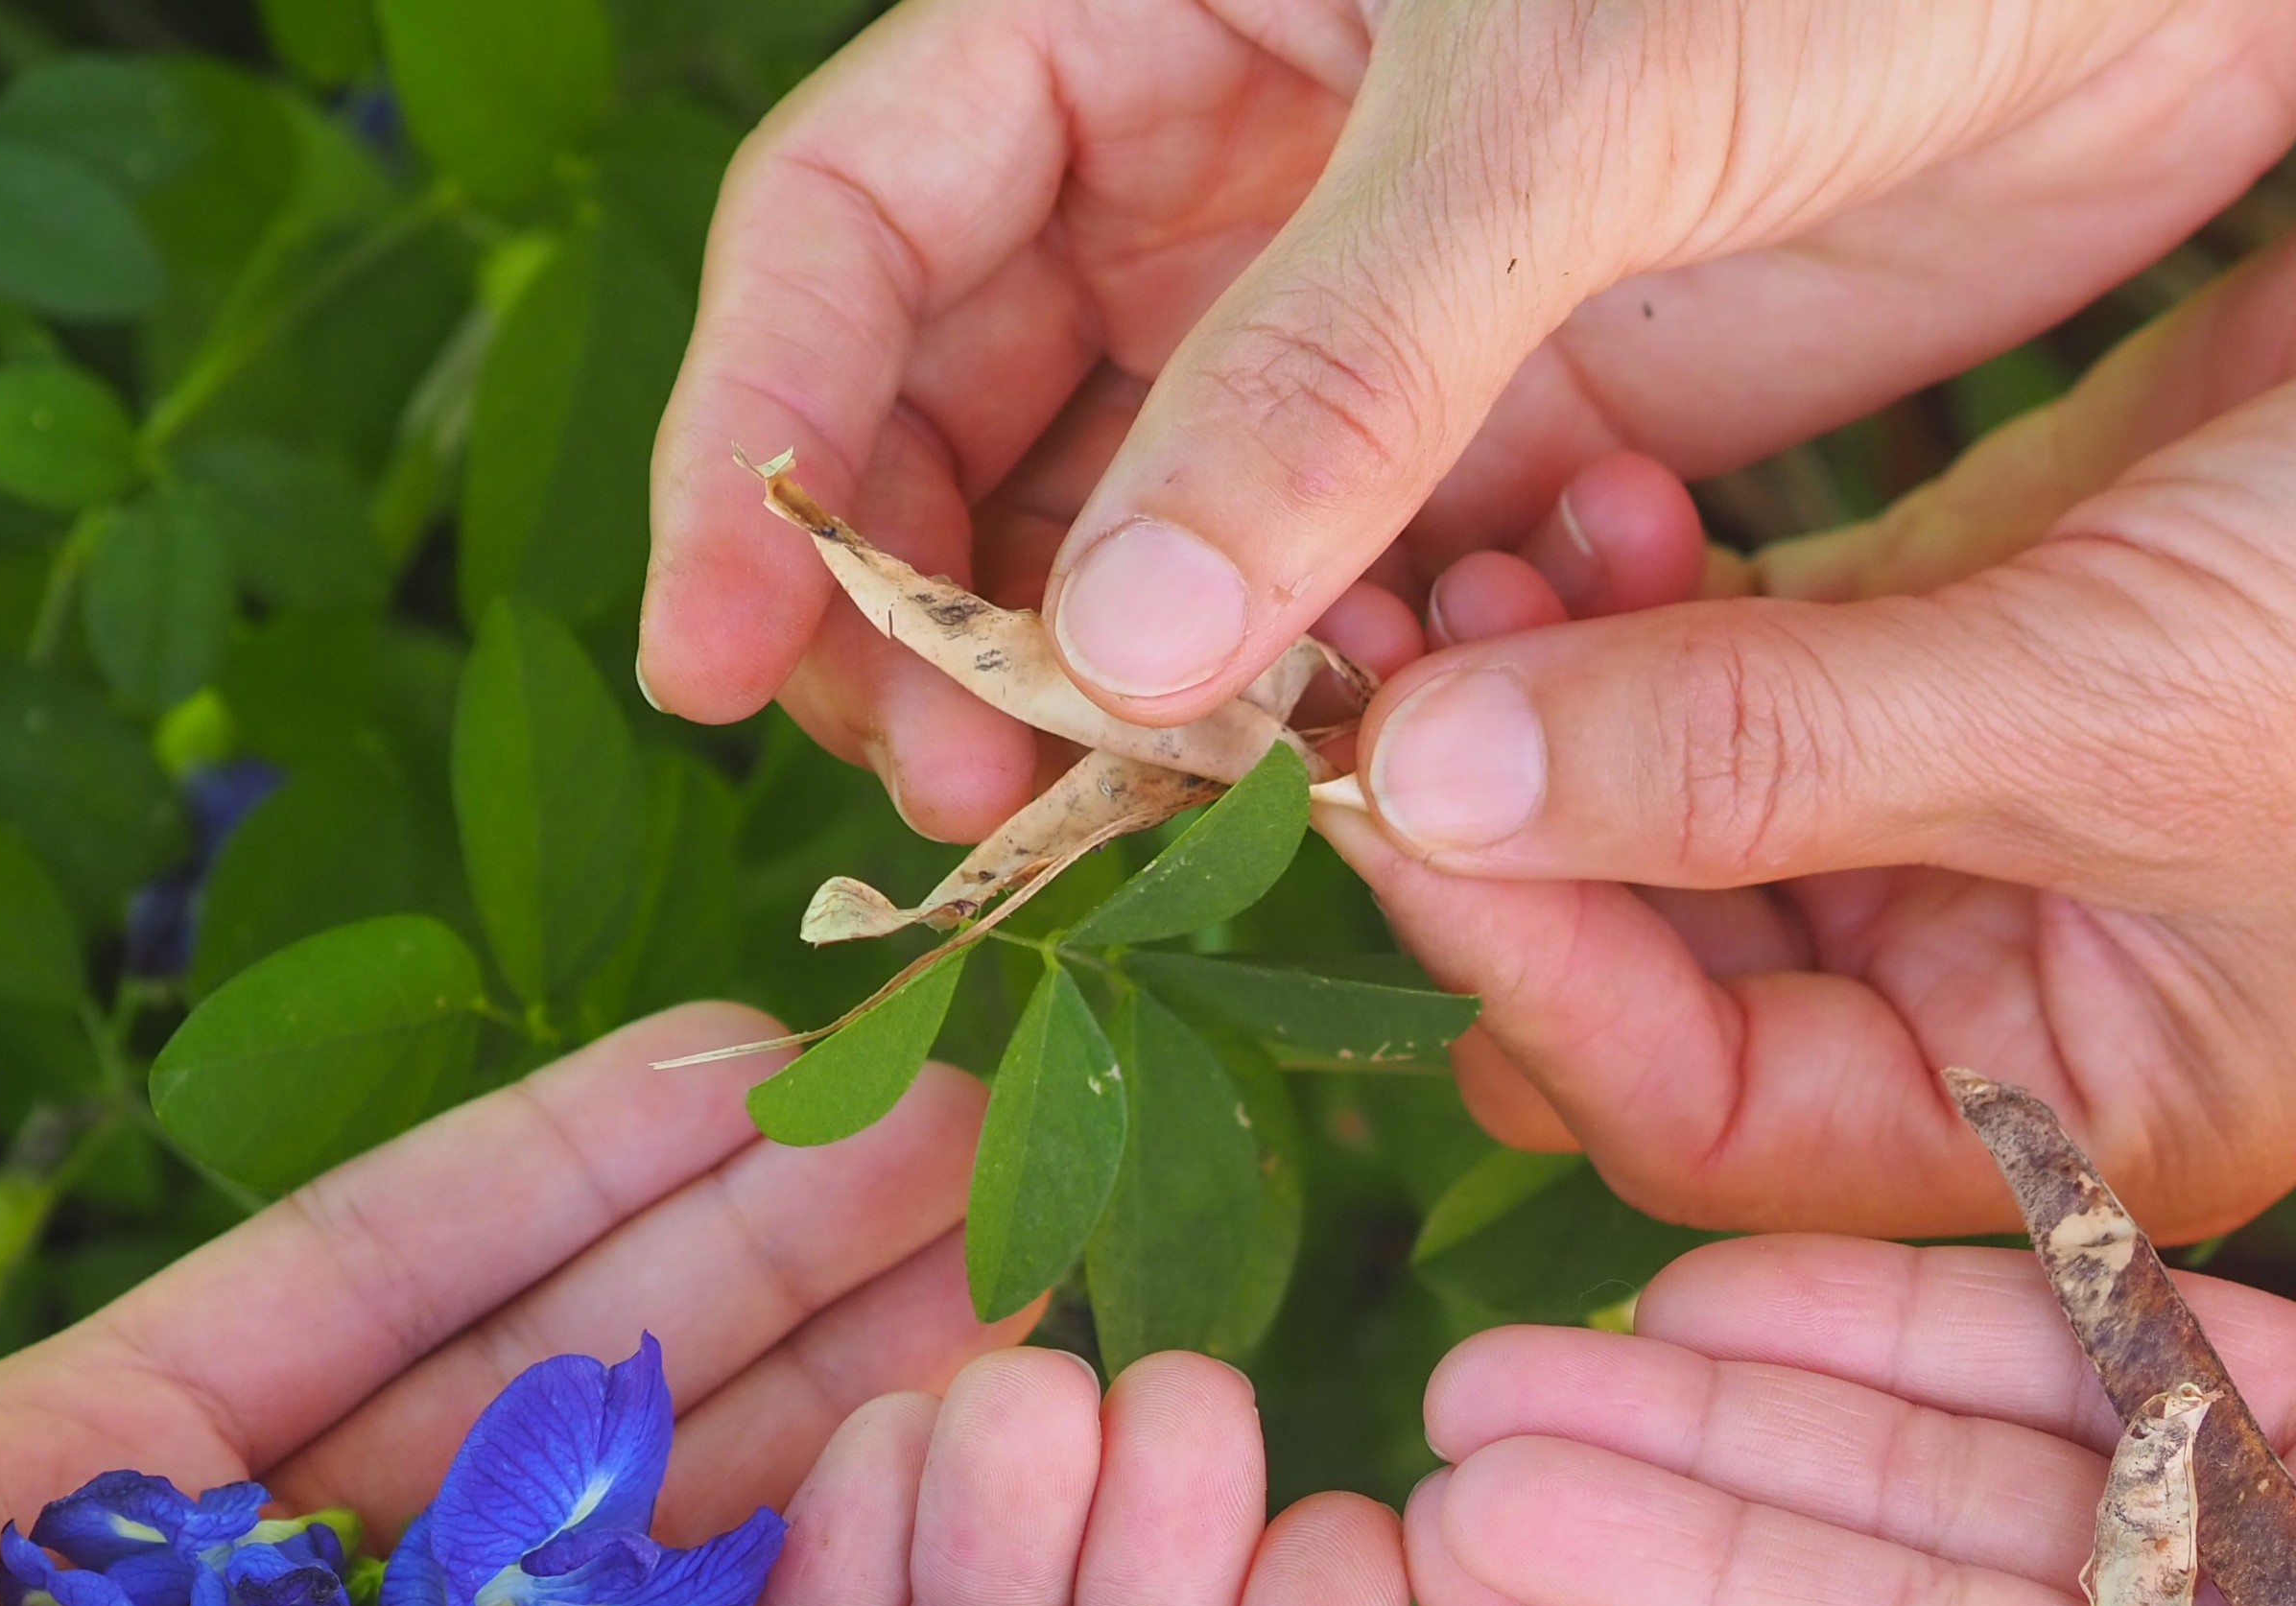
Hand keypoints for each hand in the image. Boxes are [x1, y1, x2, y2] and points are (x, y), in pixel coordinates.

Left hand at [0, 923, 1018, 1605]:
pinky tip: (953, 1556)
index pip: (393, 1275)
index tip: (768, 1049)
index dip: (583, 1158)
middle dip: (776, 1257)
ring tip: (1014, 1291)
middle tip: (971, 1129)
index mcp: (114, 1501)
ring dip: (833, 1428)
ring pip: (646, 1576)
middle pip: (569, 1400)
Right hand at [638, 0, 2295, 833]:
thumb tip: (1106, 648)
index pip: (859, 219)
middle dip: (942, 606)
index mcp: (1157, 3)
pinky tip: (1362, 778)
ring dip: (1135, 694)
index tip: (725, 654)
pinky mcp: (1533, 425)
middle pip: (976, 408)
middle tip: (960, 804)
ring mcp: (1376, 308)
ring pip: (1165, 534)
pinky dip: (1335, 700)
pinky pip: (1363, 598)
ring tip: (1144, 833)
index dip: (765, 434)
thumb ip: (1335, 366)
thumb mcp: (1571, 107)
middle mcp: (1228, 160)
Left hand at [1332, 81, 2295, 1235]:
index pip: (1711, 1114)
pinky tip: (1590, 501)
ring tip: (1481, 547)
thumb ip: (1755, 753)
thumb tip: (1427, 778)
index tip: (1398, 803)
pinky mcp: (1981, 641)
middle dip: (1511, 831)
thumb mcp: (2116, 706)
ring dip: (1557, 693)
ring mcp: (1987, 814)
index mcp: (2079, 1121)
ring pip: (1677, 808)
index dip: (1536, 974)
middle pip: (1658, 973)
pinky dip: (1650, 603)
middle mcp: (2016, 995)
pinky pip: (1744, 667)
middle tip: (1380, 660)